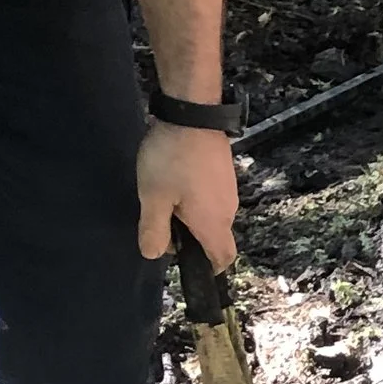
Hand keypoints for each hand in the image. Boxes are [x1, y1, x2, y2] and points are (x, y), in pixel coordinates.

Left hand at [137, 120, 235, 267]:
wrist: (193, 114)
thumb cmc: (171, 160)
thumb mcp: (153, 197)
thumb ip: (153, 230)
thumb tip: (154, 255)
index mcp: (212, 223)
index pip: (222, 258)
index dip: (209, 269)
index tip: (188, 264)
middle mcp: (228, 211)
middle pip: (215, 237)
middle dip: (192, 239)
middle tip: (162, 222)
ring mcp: (229, 190)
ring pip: (213, 216)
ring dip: (193, 216)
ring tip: (167, 197)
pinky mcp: (225, 173)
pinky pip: (213, 198)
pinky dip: (197, 199)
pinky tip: (177, 181)